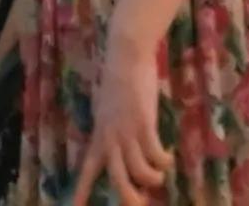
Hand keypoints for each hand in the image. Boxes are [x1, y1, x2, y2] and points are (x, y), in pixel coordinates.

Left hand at [67, 24, 168, 203]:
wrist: (126, 57)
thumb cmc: (118, 81)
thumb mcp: (107, 111)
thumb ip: (112, 130)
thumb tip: (122, 149)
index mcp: (99, 137)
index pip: (86, 171)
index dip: (80, 192)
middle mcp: (110, 139)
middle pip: (116, 178)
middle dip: (128, 197)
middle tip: (140, 204)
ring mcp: (127, 131)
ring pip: (138, 170)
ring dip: (152, 178)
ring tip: (160, 175)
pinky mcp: (144, 123)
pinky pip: (155, 153)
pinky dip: (163, 160)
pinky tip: (168, 158)